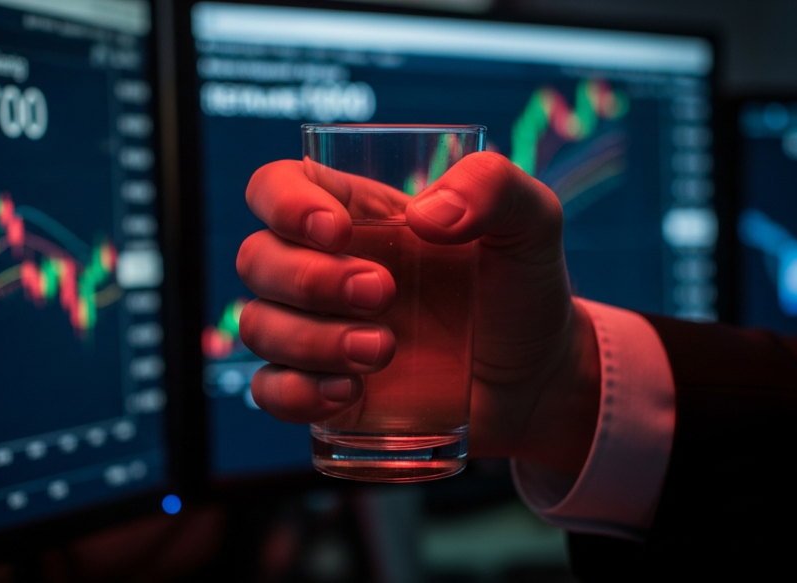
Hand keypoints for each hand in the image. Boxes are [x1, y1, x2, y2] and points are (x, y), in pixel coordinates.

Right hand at [236, 152, 600, 473]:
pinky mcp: (324, 392)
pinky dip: (296, 392)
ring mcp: (319, 333)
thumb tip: (426, 217)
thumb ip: (492, 187)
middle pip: (257, 259)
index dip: (283, 203)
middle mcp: (325, 269)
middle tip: (384, 294)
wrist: (540, 382)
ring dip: (310, 339)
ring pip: (258, 326)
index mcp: (358, 215)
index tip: (336, 231)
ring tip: (382, 351)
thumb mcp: (532, 223)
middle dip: (309, 279)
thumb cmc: (524, 291)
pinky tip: (350, 392)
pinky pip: (270, 390)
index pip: (276, 187)